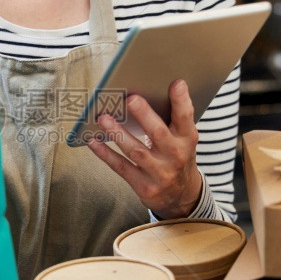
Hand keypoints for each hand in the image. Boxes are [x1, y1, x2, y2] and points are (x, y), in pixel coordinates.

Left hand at [87, 79, 202, 219]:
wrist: (182, 197)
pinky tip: (93, 141)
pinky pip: (121, 167)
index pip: (185, 118)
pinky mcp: (144, 186)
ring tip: (103, 118)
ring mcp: (160, 173)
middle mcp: (175, 156)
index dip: (181, 101)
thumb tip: (143, 93)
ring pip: (136, 151)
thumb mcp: (182, 140)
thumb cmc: (177, 157)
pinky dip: (106, 154)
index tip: (176, 83)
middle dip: (144, 115)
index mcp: (187, 140)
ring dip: (118, 133)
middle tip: (131, 99)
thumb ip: (170, 120)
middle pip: (158, 133)